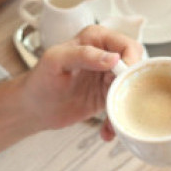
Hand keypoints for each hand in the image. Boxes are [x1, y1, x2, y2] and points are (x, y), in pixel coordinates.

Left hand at [21, 25, 143, 131]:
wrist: (34, 108)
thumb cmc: (40, 80)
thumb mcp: (56, 61)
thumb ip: (83, 54)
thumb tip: (112, 58)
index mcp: (96, 38)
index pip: (127, 46)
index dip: (131, 63)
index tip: (123, 80)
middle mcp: (106, 55)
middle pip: (136, 67)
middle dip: (131, 87)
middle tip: (119, 102)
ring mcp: (109, 76)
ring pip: (132, 88)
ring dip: (125, 107)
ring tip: (110, 124)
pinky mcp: (108, 96)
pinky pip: (122, 105)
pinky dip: (117, 120)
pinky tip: (106, 131)